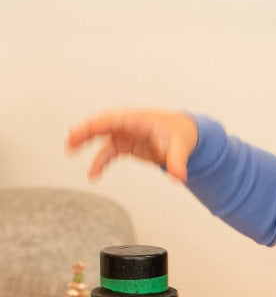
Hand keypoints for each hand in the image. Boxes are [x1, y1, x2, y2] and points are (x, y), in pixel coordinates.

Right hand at [66, 109, 198, 183]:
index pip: (114, 119)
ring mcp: (125, 134)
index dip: (98, 124)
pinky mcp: (125, 145)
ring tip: (70, 151)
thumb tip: (179, 177)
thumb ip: (177, 162)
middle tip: (70, 140)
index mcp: (139, 119)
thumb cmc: (180, 134)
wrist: (184, 135)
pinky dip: (100, 162)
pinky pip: (108, 152)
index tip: (84, 130)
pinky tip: (93, 174)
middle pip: (102, 124)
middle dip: (85, 131)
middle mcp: (128, 124)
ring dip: (85, 142)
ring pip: (101, 137)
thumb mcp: (180, 147)